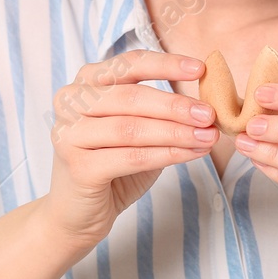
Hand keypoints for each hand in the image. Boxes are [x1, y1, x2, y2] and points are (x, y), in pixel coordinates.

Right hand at [42, 50, 218, 249]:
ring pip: (131, 128)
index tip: (199, 69)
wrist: (77, 213)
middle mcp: (70, 103)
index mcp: (84, 83)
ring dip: (176, 132)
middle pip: (130, 97)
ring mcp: (69, 135)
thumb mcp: (135, 130)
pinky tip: (191, 154)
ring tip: (207, 137)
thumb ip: (158, 113)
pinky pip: (131, 157)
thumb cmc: (110, 165)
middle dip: (175, 105)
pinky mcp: (78, 167)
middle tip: (208, 114)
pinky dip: (166, 155)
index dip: (165, 65)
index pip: (128, 65)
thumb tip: (204, 106)